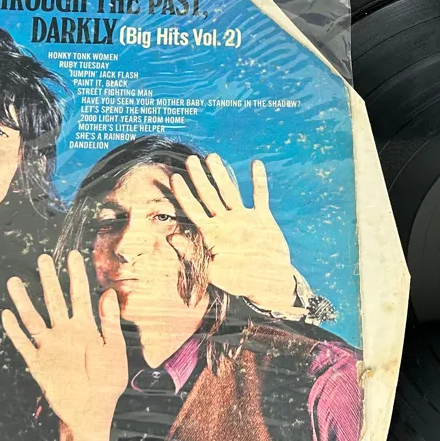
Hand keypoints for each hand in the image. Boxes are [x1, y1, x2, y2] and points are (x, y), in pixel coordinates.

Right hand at [2, 251, 128, 438]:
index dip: (76, 275)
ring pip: (33, 317)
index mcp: (86, 328)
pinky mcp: (38, 362)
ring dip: (23, 300)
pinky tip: (6, 315)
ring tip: (14, 281)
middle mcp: (65, 332)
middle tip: (42, 259)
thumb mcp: (114, 349)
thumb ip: (109, 322)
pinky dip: (14, 330)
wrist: (91, 412)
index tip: (72, 255)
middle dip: (48, 280)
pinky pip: (23, 343)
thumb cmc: (107, 382)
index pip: (79, 295)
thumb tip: (108, 293)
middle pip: (53, 300)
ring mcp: (50, 346)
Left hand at [169, 153, 297, 311]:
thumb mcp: (212, 271)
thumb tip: (170, 238)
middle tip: (191, 160)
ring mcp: (243, 218)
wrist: (269, 283)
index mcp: (212, 233)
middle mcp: (225, 222)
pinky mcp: (262, 218)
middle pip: (209, 195)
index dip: (183, 194)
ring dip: (222, 174)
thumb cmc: (239, 281)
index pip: (193, 210)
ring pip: (230, 191)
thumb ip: (192, 254)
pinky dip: (258, 181)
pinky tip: (256, 164)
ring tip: (213, 157)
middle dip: (199, 178)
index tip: (174, 178)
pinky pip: (260, 196)